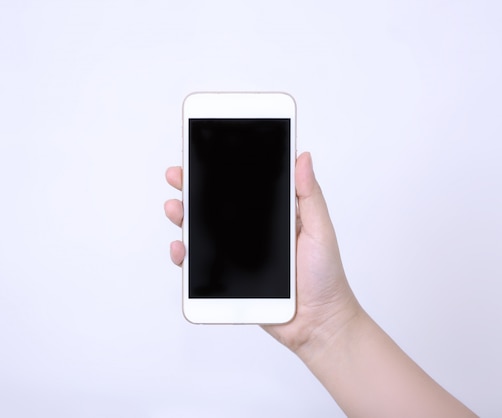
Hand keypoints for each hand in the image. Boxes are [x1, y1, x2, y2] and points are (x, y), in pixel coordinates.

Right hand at [164, 152, 361, 357]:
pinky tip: (180, 248)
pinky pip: (201, 266)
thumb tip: (302, 157)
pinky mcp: (229, 279)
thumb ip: (309, 195)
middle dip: (193, 189)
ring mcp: (237, 255)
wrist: (319, 323)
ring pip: (203, 233)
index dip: (222, 170)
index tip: (204, 153)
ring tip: (175, 208)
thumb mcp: (320, 230)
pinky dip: (185, 256)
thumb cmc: (326, 277)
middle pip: (215, 207)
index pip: (242, 187)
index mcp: (272, 215)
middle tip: (178, 176)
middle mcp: (251, 232)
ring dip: (183, 218)